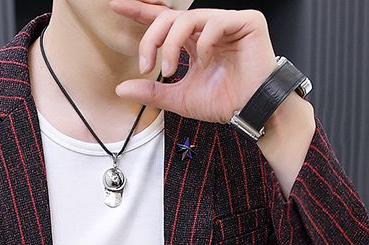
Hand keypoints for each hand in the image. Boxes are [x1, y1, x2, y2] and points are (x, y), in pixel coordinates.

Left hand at [110, 1, 280, 123]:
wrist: (252, 111)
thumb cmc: (224, 103)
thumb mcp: (180, 99)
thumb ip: (152, 93)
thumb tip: (121, 89)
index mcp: (193, 42)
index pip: (164, 21)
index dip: (141, 11)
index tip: (116, 6)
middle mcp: (207, 28)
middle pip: (170, 17)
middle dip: (151, 39)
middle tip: (146, 64)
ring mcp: (226, 23)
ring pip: (188, 18)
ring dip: (171, 44)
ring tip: (171, 70)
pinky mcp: (246, 22)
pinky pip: (215, 22)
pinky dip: (204, 43)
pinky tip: (206, 62)